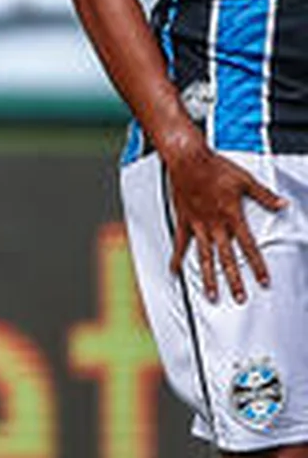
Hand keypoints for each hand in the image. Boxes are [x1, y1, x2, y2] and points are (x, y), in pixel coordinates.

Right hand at [165, 136, 285, 303]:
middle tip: (239, 298)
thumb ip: (265, 195)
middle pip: (226, 258)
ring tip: (211, 295)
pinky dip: (177, 258)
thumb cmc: (215, 167)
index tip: (264, 281)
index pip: (248, 247)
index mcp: (232, 216)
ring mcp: (197, 224)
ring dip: (208, 277)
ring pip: (204, 257)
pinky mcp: (183, 220)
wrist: (187, 159)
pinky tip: (175, 271)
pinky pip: (180, 243)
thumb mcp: (246, 180)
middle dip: (234, 280)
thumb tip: (282, 204)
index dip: (257, 266)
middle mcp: (215, 224)